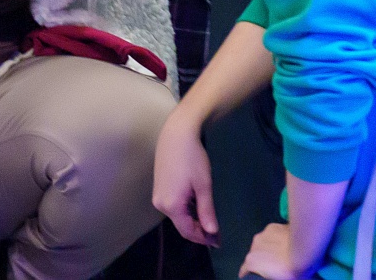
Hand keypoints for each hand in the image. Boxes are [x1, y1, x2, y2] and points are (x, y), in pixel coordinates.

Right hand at [152, 112, 218, 245]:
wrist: (176, 134)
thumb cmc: (193, 158)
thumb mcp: (203, 185)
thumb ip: (206, 211)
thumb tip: (212, 232)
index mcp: (172, 206)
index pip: (188, 231)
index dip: (203, 238)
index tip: (218, 242)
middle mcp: (161, 204)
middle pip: (181, 225)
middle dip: (198, 231)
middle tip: (216, 234)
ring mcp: (157, 195)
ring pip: (177, 216)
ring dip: (192, 221)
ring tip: (208, 221)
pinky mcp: (158, 187)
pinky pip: (173, 206)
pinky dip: (185, 211)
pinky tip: (196, 207)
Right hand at [240, 222, 309, 279]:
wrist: (305, 250)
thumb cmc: (292, 271)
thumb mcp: (278, 279)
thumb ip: (268, 276)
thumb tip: (271, 273)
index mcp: (252, 262)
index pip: (245, 271)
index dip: (251, 274)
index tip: (258, 276)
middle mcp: (253, 246)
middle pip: (255, 255)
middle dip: (262, 260)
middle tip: (275, 265)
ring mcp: (262, 234)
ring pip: (263, 244)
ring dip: (268, 248)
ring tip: (282, 253)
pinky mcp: (272, 226)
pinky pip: (271, 235)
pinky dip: (275, 239)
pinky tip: (286, 242)